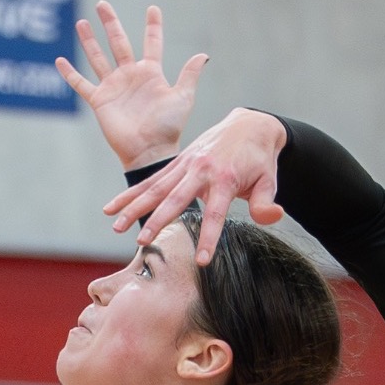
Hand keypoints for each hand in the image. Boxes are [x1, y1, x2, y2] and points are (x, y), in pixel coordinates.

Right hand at [56, 1, 207, 169]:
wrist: (149, 150)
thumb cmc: (168, 126)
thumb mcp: (182, 97)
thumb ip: (189, 75)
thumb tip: (203, 55)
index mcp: (151, 73)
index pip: (152, 43)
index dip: (153, 26)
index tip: (153, 8)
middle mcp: (130, 76)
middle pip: (118, 42)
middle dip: (110, 23)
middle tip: (102, 4)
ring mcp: (113, 87)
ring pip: (98, 58)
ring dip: (89, 41)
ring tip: (81, 22)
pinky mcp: (100, 101)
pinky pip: (81, 84)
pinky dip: (70, 74)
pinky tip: (59, 60)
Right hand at [102, 108, 288, 264]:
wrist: (250, 124)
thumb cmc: (260, 159)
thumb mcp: (269, 180)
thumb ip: (266, 202)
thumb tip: (273, 217)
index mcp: (226, 178)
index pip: (215, 213)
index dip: (209, 237)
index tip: (200, 260)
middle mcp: (201, 170)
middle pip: (176, 199)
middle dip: (158, 220)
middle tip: (141, 240)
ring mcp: (186, 164)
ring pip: (156, 188)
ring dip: (134, 207)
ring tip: (116, 226)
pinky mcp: (177, 162)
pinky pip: (150, 180)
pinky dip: (130, 194)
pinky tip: (111, 208)